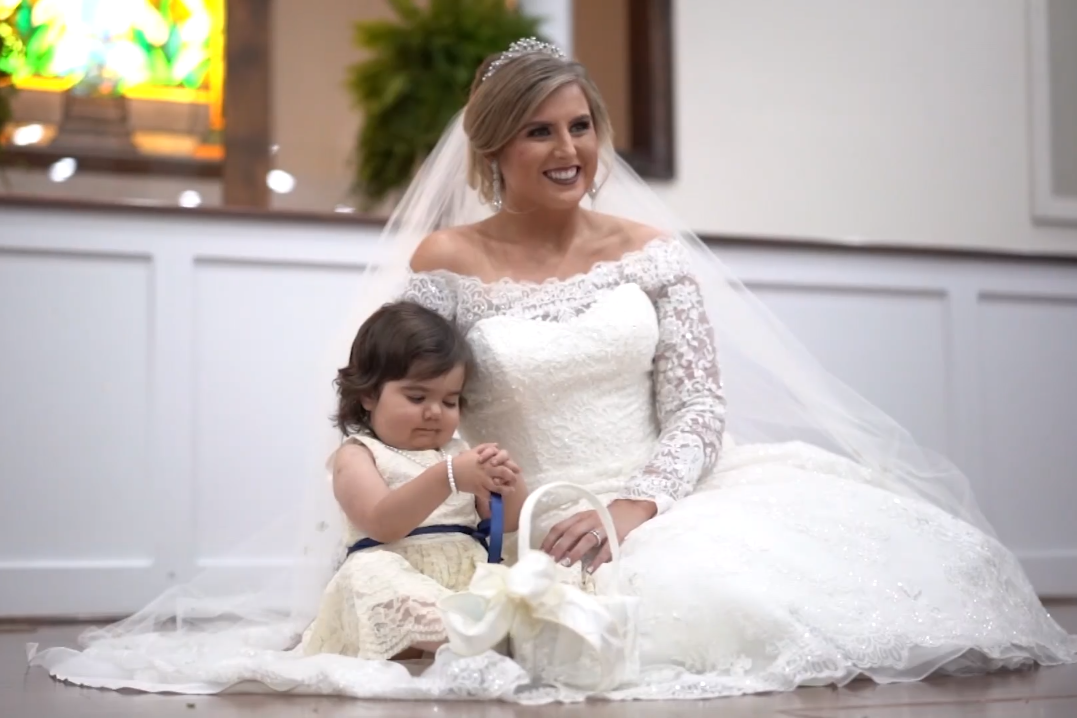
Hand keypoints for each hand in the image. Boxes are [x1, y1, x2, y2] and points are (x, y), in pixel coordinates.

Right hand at [452, 443, 520, 496]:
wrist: (449, 473)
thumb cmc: (462, 461)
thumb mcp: (473, 450)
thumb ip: (486, 447)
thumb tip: (497, 445)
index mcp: (486, 460)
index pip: (503, 461)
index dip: (512, 466)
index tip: (517, 470)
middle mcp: (486, 470)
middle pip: (503, 473)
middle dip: (511, 477)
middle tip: (515, 480)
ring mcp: (482, 481)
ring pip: (498, 487)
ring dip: (506, 490)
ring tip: (510, 491)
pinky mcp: (478, 490)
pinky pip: (488, 495)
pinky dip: (494, 497)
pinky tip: (498, 497)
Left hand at [541, 499, 656, 572]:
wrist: (630, 510)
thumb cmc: (604, 519)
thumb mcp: (587, 521)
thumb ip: (575, 534)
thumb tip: (558, 553)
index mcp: (580, 517)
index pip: (560, 526)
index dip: (550, 539)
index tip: (541, 552)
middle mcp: (590, 520)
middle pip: (572, 532)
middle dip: (560, 547)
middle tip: (551, 560)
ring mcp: (604, 527)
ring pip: (587, 539)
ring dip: (575, 552)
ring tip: (566, 564)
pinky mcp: (617, 536)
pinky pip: (606, 549)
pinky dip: (597, 560)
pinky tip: (590, 570)